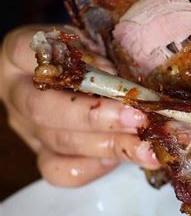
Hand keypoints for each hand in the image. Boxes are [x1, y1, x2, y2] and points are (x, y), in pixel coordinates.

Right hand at [0, 26, 158, 185]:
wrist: (86, 82)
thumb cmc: (91, 58)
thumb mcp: (93, 43)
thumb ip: (101, 53)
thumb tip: (127, 80)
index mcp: (17, 56)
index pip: (24, 50)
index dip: (68, 61)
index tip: (112, 69)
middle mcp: (17, 94)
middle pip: (44, 109)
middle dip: (96, 116)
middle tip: (138, 118)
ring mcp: (29, 129)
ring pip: (61, 143)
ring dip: (111, 145)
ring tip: (148, 148)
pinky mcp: (45, 156)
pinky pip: (63, 172)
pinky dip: (95, 168)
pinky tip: (123, 159)